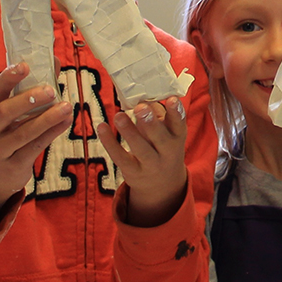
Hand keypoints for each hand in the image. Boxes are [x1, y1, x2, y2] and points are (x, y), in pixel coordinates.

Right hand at [0, 62, 73, 217]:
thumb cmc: (4, 133)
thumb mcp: (6, 113)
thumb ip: (28, 88)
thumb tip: (53, 61)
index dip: (8, 77)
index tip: (24, 65)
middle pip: (5, 112)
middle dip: (29, 100)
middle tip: (51, 90)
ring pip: (24, 133)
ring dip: (47, 119)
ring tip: (66, 106)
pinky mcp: (14, 165)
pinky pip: (34, 148)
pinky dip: (51, 133)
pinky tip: (66, 122)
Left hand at [95, 95, 190, 226]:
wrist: (162, 185)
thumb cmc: (162, 147)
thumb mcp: (168, 134)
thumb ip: (158, 116)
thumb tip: (143, 95)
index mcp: (177, 138)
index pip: (180, 125)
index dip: (176, 112)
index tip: (171, 99)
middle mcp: (167, 152)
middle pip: (160, 138)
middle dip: (151, 123)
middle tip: (140, 107)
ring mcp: (150, 164)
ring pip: (140, 149)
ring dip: (129, 132)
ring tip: (119, 116)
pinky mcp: (133, 171)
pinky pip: (120, 157)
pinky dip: (110, 142)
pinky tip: (102, 127)